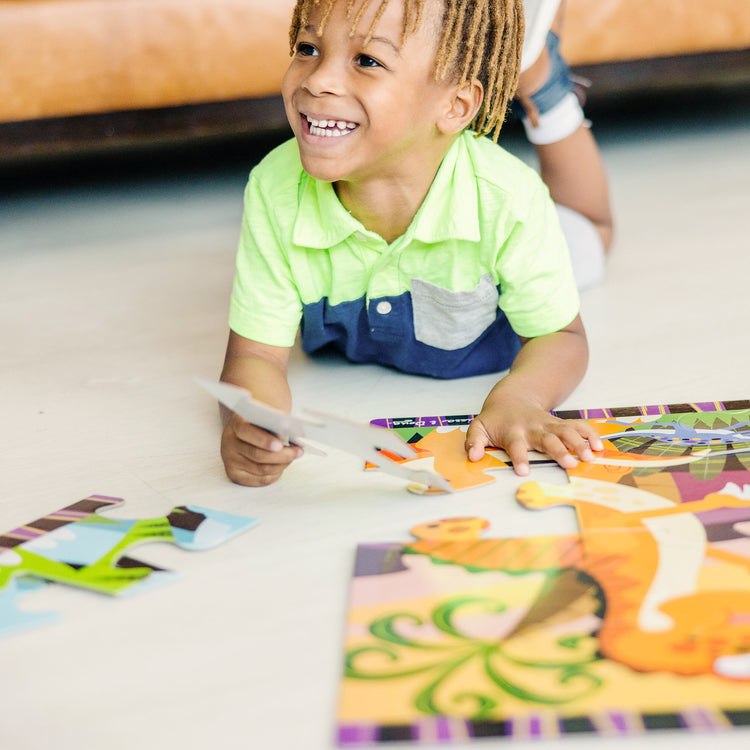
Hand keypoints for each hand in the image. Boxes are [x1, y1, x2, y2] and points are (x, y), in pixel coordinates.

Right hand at [221, 414, 301, 486]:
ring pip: (261, 469)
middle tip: (298, 452)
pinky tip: (282, 466)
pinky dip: (275, 474)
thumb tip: (288, 435)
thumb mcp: (265, 417)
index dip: (264, 440)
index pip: (246, 432)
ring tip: (294, 457)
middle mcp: (229, 442)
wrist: (248, 428)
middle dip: (282, 455)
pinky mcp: (235, 474)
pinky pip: (259, 479)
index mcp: (235, 424)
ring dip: (282, 465)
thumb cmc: (261, 423)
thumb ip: (274, 423)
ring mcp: (230, 460)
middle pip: (257, 455)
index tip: (280, 444)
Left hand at [464, 398, 602, 476]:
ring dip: (578, 443)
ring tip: (590, 457)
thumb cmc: (495, 419)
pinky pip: (577, 426)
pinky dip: (589, 434)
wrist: (512, 396)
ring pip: (566, 431)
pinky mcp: (560, 423)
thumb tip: (473, 457)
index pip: (515, 445)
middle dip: (559, 451)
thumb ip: (474, 442)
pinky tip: (600, 447)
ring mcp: (548, 424)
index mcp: (512, 432)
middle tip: (571, 464)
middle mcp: (533, 428)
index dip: (519, 457)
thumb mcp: (478, 427)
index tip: (523, 471)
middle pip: (547, 439)